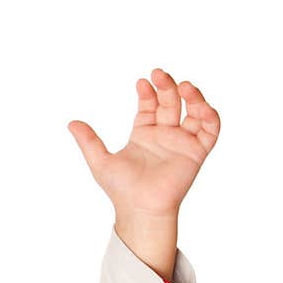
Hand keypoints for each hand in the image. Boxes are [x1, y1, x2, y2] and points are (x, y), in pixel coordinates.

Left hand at [67, 68, 219, 220]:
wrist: (140, 209)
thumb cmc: (121, 190)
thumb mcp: (100, 161)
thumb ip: (89, 141)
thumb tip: (71, 123)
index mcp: (144, 134)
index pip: (150, 105)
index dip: (148, 92)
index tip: (142, 82)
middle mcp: (165, 136)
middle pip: (171, 103)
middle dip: (167, 87)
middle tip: (159, 74)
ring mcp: (182, 143)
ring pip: (194, 112)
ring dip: (193, 96)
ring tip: (184, 86)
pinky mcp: (196, 153)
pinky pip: (210, 130)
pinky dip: (210, 116)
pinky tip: (201, 106)